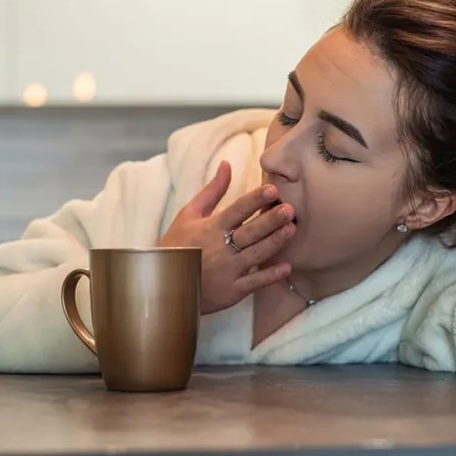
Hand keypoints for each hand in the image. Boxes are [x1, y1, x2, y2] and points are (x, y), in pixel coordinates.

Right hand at [158, 161, 295, 314]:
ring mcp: (226, 271)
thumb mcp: (190, 214)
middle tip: (289, 209)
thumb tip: (227, 164)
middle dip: (270, 220)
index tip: (272, 189)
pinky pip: (253, 283)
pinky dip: (269, 276)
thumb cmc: (178, 245)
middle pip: (250, 232)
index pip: (236, 210)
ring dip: (274, 243)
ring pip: (255, 255)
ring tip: (292, 229)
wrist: (163, 283)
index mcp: (210, 227)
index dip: (254, 199)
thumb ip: (212, 191)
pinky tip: (287, 267)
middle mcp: (220, 248)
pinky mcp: (231, 291)